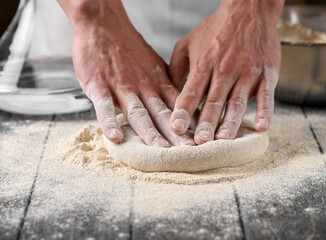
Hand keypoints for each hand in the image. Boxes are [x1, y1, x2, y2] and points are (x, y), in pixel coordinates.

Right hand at [58, 0, 194, 146]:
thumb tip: (183, 106)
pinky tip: (115, 137)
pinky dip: (110, 121)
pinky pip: (104, 105)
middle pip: (161, 114)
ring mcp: (121, 86)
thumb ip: (167, 86)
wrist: (104, 24)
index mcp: (157, 83)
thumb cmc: (130, 48)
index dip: (188, 126)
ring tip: (159, 150)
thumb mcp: (155, 66)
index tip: (199, 142)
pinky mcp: (98, 85)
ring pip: (138, 112)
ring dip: (149, 132)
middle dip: (175, 135)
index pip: (176, 108)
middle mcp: (143, 86)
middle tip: (188, 153)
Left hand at [169, 0, 283, 143]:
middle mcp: (224, 70)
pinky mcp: (266, 73)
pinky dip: (265, 111)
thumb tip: (169, 92)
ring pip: (237, 102)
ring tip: (224, 141)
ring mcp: (247, 73)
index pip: (191, 92)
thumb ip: (177, 67)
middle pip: (214, 102)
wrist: (249, 9)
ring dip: (230, 123)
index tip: (177, 128)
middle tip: (201, 143)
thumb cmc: (216, 28)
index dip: (183, 111)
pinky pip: (266, 95)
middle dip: (207, 124)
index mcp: (204, 64)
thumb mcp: (188, 43)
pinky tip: (262, 127)